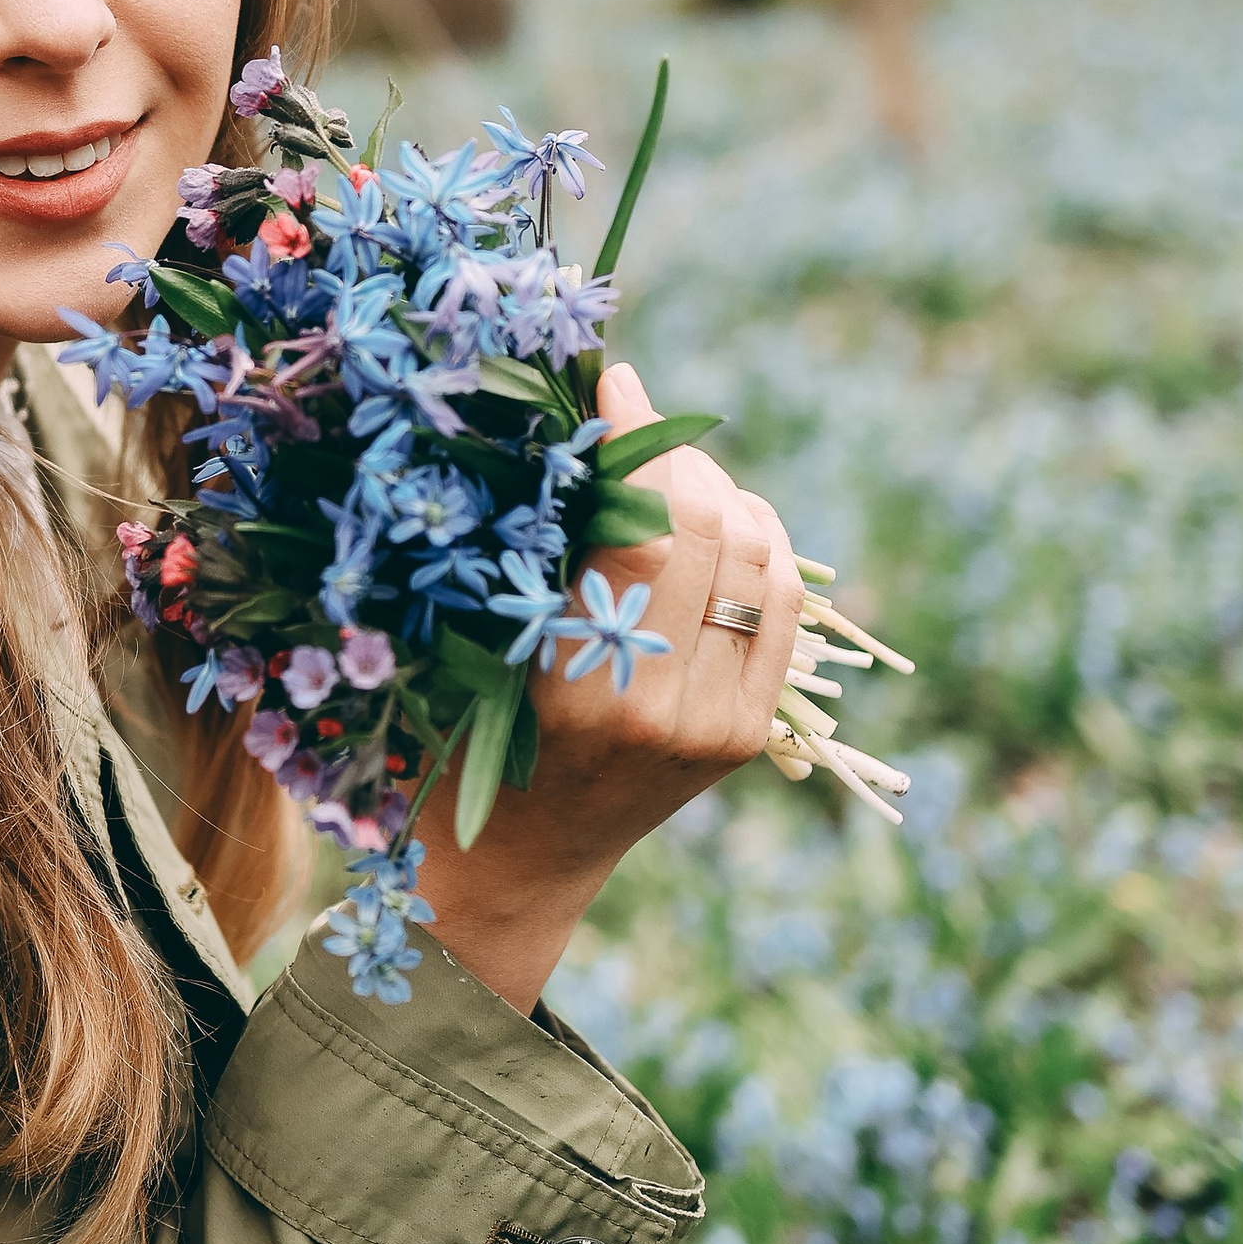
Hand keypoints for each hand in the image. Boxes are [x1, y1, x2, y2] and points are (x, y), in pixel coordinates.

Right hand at [413, 362, 804, 1009]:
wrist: (518, 860)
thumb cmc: (460, 739)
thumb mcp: (477, 639)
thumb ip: (537, 549)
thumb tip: (589, 419)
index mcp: (579, 688)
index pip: (643, 528)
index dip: (637, 441)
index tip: (611, 382)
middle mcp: (664, 709)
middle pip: (710, 531)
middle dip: (677, 456)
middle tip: (635, 425)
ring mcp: (720, 726)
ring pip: (762, 558)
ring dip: (722, 493)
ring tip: (672, 474)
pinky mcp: (749, 732)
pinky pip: (782, 603)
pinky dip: (758, 543)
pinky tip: (717, 521)